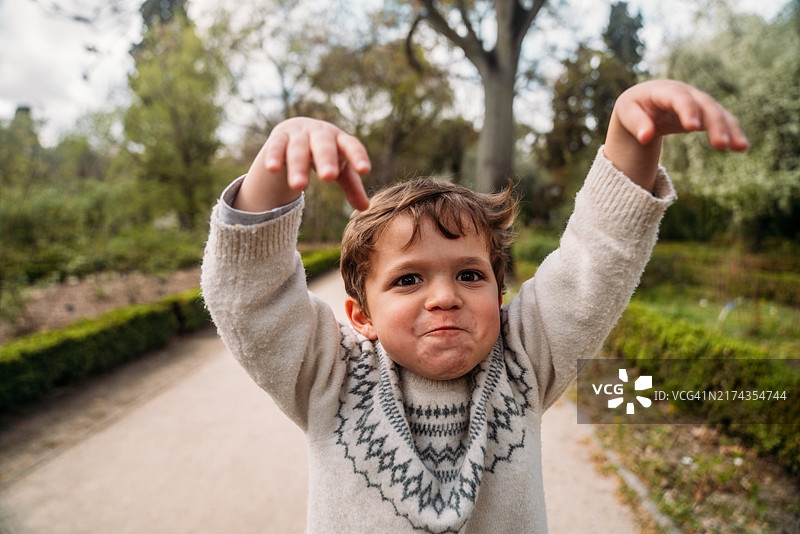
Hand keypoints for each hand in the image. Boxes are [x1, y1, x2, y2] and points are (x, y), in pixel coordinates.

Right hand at [235, 117, 371, 211]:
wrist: (297, 132)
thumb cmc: (325, 155)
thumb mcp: (341, 170)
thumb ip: (352, 187)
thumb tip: (365, 208)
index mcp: (340, 139)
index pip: (351, 145)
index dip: (358, 156)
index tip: (365, 170)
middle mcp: (320, 133)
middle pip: (324, 145)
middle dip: (326, 159)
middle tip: (328, 177)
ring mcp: (299, 133)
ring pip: (298, 148)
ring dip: (298, 166)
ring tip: (299, 186)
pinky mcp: (279, 137)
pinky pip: (277, 145)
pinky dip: (274, 156)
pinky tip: (272, 169)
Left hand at [604, 80, 747, 191]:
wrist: (644, 101)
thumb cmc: (633, 107)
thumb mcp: (627, 113)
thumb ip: (636, 124)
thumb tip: (645, 138)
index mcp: (663, 90)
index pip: (679, 98)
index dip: (688, 110)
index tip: (693, 128)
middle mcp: (686, 93)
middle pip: (704, 105)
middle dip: (714, 123)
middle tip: (720, 144)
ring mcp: (698, 101)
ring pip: (718, 113)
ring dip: (729, 129)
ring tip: (739, 147)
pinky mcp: (704, 112)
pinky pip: (721, 121)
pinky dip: (732, 132)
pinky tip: (741, 147)